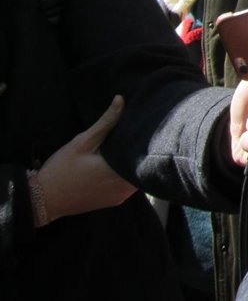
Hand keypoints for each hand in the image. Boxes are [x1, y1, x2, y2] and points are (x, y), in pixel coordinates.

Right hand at [36, 95, 136, 223]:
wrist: (44, 199)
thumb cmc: (61, 169)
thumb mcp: (82, 142)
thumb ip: (106, 122)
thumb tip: (121, 100)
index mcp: (118, 171)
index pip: (145, 155)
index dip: (149, 142)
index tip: (148, 130)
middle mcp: (124, 187)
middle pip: (144, 166)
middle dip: (143, 152)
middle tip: (140, 136)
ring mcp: (121, 196)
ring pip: (138, 177)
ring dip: (135, 164)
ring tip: (130, 148)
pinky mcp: (115, 201)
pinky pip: (129, 186)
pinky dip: (127, 175)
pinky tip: (121, 164)